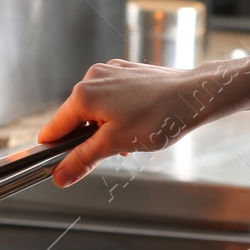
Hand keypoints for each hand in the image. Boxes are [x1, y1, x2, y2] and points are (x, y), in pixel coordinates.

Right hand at [39, 59, 244, 186]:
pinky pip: (110, 97)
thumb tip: (60, 176)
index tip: (63, 164)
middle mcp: (92, 78)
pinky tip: (137, 122)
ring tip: (130, 137)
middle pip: (74, 118)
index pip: (53, 128)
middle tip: (113, 150)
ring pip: (94, 109)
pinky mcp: (125, 72)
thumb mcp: (116, 144)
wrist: (196, 95)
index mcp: (83, 95)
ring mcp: (109, 72)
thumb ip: (82, 159)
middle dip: (88, 138)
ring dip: (104, 128)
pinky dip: (116, 114)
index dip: (56, 150)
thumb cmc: (160, 117)